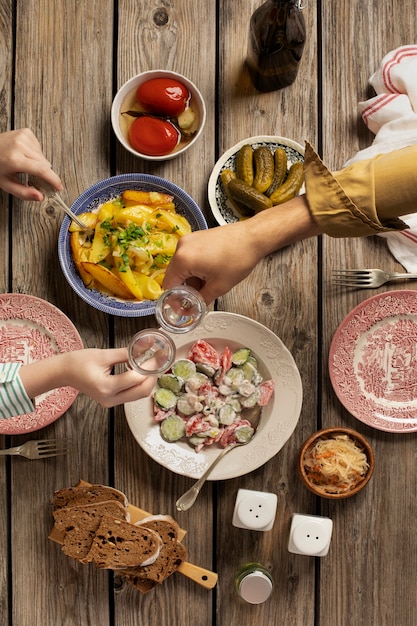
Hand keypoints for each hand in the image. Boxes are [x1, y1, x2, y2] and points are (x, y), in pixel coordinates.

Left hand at [0, 128, 62, 199]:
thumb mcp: (6, 184)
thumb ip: (24, 193)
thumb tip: (40, 197)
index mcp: (14, 159)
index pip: (41, 170)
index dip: (53, 180)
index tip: (59, 187)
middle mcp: (20, 146)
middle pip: (44, 164)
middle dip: (43, 173)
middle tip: (33, 177)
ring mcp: (24, 137)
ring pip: (43, 157)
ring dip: (38, 163)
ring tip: (25, 164)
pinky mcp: (26, 132)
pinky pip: (39, 148)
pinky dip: (35, 154)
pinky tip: (26, 155)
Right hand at [19, 348, 155, 407]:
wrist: (64, 372)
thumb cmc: (79, 362)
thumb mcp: (104, 354)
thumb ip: (127, 352)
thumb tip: (145, 347)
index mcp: (106, 386)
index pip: (135, 379)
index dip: (149, 367)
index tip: (158, 356)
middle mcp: (109, 399)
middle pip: (141, 392)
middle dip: (153, 376)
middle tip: (159, 361)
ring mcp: (110, 402)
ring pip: (139, 395)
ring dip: (148, 381)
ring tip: (152, 365)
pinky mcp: (111, 401)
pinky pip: (132, 395)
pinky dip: (140, 384)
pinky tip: (141, 372)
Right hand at [163, 195, 319, 303]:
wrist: (252, 237)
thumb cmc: (237, 260)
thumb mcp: (218, 287)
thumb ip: (201, 300)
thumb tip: (192, 309)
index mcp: (183, 259)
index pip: (169, 284)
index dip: (175, 299)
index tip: (185, 306)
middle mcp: (181, 247)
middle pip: (174, 275)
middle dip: (186, 288)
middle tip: (200, 297)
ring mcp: (188, 240)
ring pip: (182, 266)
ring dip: (192, 278)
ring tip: (209, 283)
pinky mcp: (196, 237)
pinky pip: (189, 256)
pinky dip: (196, 267)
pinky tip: (210, 272)